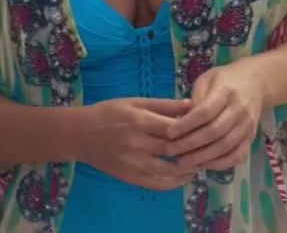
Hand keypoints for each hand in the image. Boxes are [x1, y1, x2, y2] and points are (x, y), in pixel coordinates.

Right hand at [75, 98, 195, 190]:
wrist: (80, 134)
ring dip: (188, 169)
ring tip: (198, 163)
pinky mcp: (129, 176)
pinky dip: (174, 183)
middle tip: (206, 147)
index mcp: (139, 121)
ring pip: (169, 171)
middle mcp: (137, 143)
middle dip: (193, 150)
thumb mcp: (134, 102)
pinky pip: (157, 184)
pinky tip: (182, 176)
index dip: (193, 130)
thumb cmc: (108, 112)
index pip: (175, 128)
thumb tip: (191, 105)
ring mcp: (133, 163)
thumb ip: (163, 105)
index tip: (204, 129)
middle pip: (174, 150)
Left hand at [165, 63, 265, 171]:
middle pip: (214, 132)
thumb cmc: (224, 80)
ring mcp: (248, 126)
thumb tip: (182, 121)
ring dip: (203, 158)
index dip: (186, 124)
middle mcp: (240, 110)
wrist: (256, 83)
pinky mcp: (252, 138)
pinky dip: (220, 164)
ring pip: (225, 147)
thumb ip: (196, 99)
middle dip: (190, 145)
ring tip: (183, 163)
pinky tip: (203, 166)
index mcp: (226, 92)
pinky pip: (237, 156)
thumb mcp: (207, 80)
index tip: (169, 133)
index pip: (205, 112)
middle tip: (171, 152)